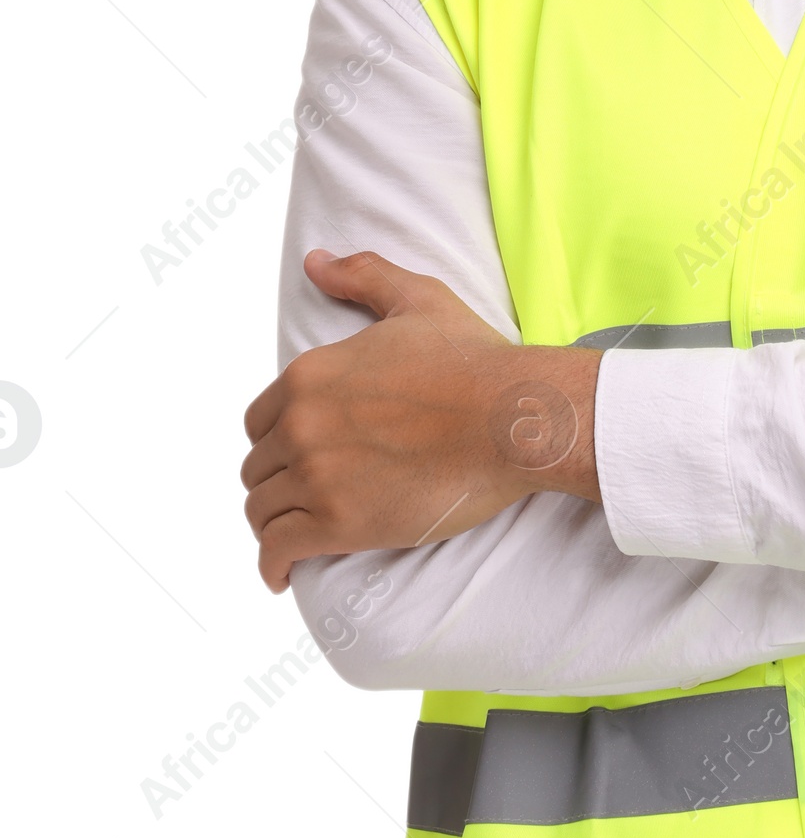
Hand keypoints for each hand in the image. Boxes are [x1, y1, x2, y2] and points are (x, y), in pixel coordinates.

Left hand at [240, 249, 600, 591]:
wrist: (513, 417)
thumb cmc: (475, 360)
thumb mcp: (417, 299)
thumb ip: (362, 276)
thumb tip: (315, 262)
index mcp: (309, 376)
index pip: (260, 421)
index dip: (277, 440)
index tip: (299, 456)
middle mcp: (301, 425)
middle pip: (259, 468)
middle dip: (277, 482)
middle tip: (303, 499)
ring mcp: (317, 476)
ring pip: (263, 510)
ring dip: (274, 524)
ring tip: (293, 536)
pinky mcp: (338, 524)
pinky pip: (279, 550)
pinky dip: (273, 566)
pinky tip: (280, 575)